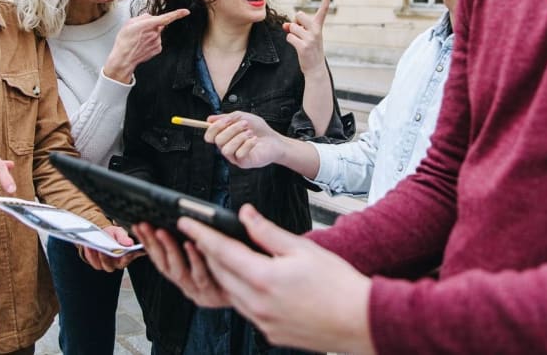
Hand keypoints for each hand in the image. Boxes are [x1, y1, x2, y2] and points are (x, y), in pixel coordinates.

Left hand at [80, 225, 145, 271]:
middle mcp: (117, 263)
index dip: (129, 256)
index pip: (129, 258)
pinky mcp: (97, 264)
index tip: (127, 251)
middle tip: (107, 250)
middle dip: (109, 257)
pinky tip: (89, 246)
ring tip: (97, 247)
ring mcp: (106, 265)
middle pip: (115, 265)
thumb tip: (130, 243)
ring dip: (100, 256)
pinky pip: (94, 261)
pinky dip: (91, 254)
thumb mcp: (118, 232)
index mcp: (126, 256)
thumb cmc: (112, 235)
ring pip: (104, 264)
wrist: (101, 234)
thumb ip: (123, 238)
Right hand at [103, 9, 189, 82]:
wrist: (124, 58)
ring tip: (139, 40)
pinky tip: (142, 45)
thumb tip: (150, 17)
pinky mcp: (158, 49)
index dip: (177, 14)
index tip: (186, 12)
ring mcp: (157, 42)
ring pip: (157, 33)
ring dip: (150, 34)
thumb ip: (142, 17)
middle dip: (151, 25)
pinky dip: (151, 42)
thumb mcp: (129, 23)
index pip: (166, 18)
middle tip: (139, 31)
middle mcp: (155, 34)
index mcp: (148, 25)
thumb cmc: (125, 41)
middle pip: (158, 25)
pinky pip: (156, 41)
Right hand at [132, 222, 229, 307]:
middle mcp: (184, 284)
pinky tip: (192, 244)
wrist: (252, 291)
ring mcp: (196, 291)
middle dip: (151, 243)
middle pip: (163, 263)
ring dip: (169, 248)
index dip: (146, 241)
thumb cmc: (229, 266)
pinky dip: (195, 259)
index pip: (157, 256)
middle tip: (144, 225)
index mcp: (181, 274)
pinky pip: (200, 275)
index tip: (137, 225)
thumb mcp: (205, 252)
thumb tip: (177, 218)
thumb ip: (192, 238)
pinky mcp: (210, 295)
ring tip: (162, 231)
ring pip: (177, 270)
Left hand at [179, 204, 374, 353]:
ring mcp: (262, 322)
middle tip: (200, 234)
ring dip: (222, 273)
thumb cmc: (338, 284)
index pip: (222, 252)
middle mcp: (258, 304)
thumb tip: (245, 214)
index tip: (186, 222)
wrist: (361, 321)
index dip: (201, 235)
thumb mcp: (302, 249)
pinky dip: (239, 291)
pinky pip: (244, 309)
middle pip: (220, 273)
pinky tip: (247, 280)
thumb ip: (268, 232)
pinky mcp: (270, 333)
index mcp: (264, 279)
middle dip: (207, 252)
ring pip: (230, 293)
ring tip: (219, 254)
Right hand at [204, 112, 285, 168]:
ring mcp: (234, 157)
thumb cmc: (259, 129)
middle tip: (246, 124)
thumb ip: (227, 118)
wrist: (274, 140)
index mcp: (224, 137)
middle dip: (232, 129)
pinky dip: (247, 144)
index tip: (227, 119)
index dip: (215, 127)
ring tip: (251, 133)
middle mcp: (227, 148)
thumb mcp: (243, 117)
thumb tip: (209, 119)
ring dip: (239, 138)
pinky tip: (255, 140)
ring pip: (226, 149)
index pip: (209, 136)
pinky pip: (238, 154)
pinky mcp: (243, 163)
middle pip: (218, 140)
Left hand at [284, 0, 331, 76]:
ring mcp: (311, 38)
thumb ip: (296, 28)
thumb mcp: (306, 36)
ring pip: (292, 27)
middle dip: (295, 23)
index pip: (323, 9)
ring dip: (292, 34)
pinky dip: (290, 41)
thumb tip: (285, 25)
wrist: (315, 68)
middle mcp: (316, 30)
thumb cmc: (310, 50)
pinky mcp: (303, 46)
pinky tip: (297, 47)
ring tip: (300, 42)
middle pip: (299, 15)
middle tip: (300, 33)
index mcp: (319, 26)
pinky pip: (289, 37)